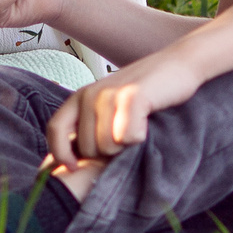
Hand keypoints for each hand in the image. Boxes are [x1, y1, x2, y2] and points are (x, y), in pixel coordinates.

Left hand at [46, 49, 201, 167]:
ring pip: (108, 146)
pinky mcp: (133, 96)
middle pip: (87, 148)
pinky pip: (127, 137)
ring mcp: (110, 93)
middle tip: (125, 139)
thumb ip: (91, 125)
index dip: (61, 154)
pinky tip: (147, 124)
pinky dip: (140, 138)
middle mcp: (90, 93)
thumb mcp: (110, 106)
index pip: (55, 129)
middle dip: (107, 154)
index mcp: (80, 96)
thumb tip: (72, 163)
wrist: (178, 65)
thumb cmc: (145, 94)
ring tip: (136, 128)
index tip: (76, 167)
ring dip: (125, 147)